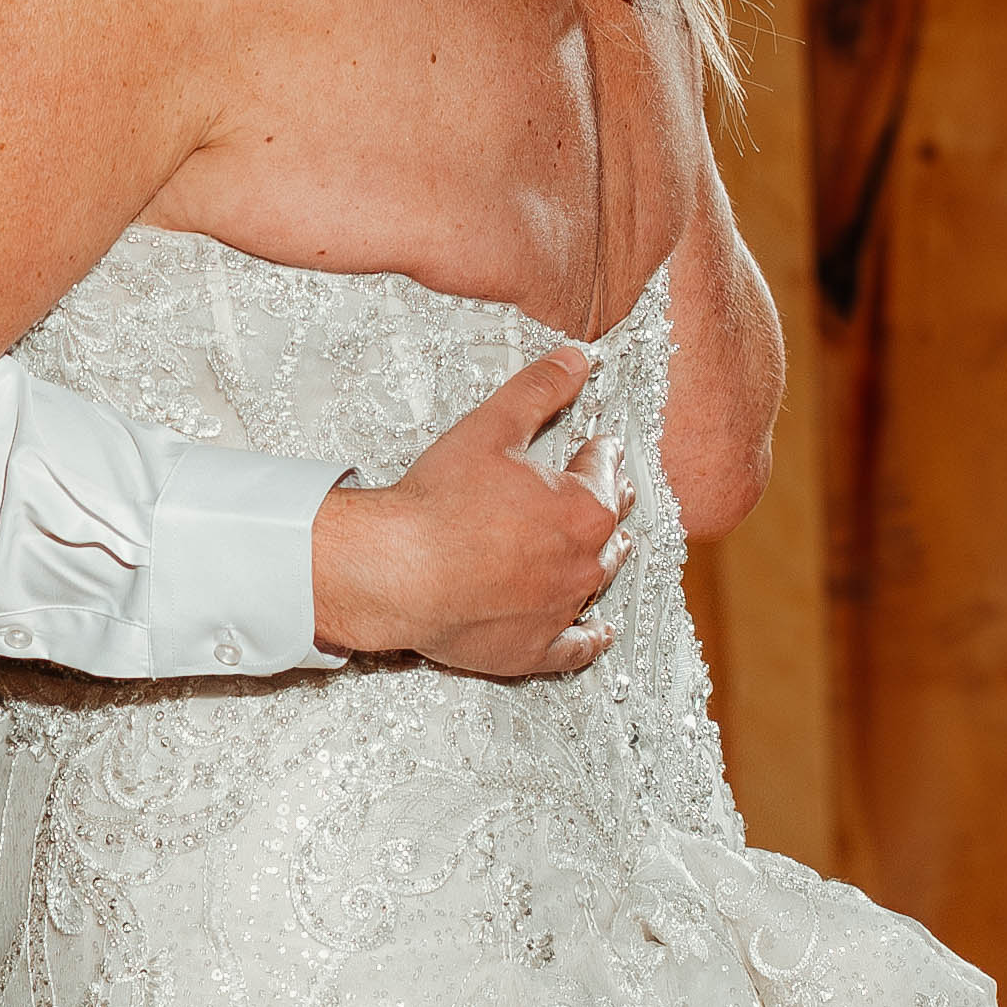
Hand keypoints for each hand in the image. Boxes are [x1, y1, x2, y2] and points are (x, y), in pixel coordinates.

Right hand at [311, 345, 633, 684]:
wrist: (396, 572)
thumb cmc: (438, 504)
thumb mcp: (491, 427)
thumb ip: (538, 389)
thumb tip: (576, 358)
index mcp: (583, 508)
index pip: (605, 471)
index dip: (601, 454)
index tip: (600, 448)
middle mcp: (582, 561)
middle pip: (609, 528)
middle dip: (607, 506)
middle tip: (602, 493)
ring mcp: (560, 608)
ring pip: (597, 582)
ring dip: (601, 561)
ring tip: (603, 548)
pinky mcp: (533, 648)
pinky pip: (576, 647)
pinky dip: (591, 638)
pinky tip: (599, 632)